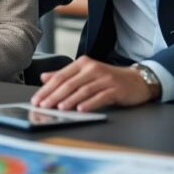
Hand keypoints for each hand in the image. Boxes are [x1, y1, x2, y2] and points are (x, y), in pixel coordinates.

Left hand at [29, 56, 156, 111]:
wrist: (136, 80)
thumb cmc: (108, 79)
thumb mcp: (85, 74)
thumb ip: (65, 75)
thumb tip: (44, 78)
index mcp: (82, 63)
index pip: (60, 76)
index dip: (47, 89)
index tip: (37, 99)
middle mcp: (92, 68)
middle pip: (69, 83)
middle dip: (54, 96)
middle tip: (43, 106)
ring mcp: (105, 78)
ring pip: (83, 90)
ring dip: (70, 100)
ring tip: (59, 108)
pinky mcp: (115, 89)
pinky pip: (100, 96)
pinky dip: (90, 103)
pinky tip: (81, 110)